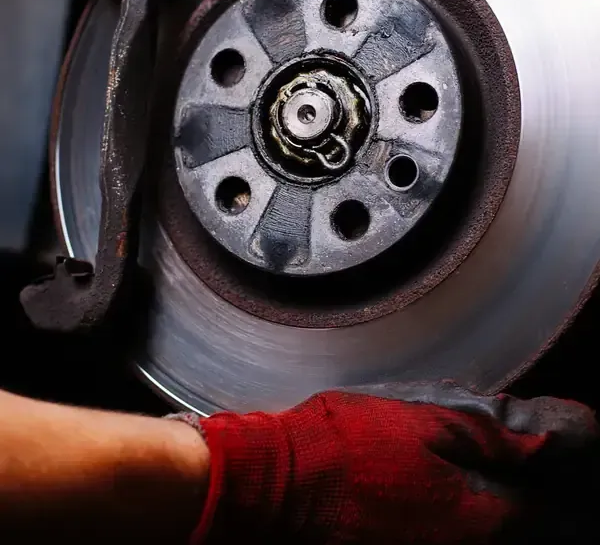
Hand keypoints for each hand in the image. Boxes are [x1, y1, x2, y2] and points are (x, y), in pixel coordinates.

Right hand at [186, 382, 599, 543]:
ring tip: (496, 470)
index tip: (573, 453)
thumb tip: (553, 437)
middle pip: (528, 531)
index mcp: (480, 519)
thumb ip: (495, 433)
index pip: (554, 511)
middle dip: (543, 499)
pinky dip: (471, 516)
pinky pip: (458, 537)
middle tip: (539, 464)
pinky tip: (454, 487)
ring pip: (494, 534)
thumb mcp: (426, 421)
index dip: (569, 478)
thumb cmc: (344, 447)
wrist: (277, 484)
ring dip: (505, 507)